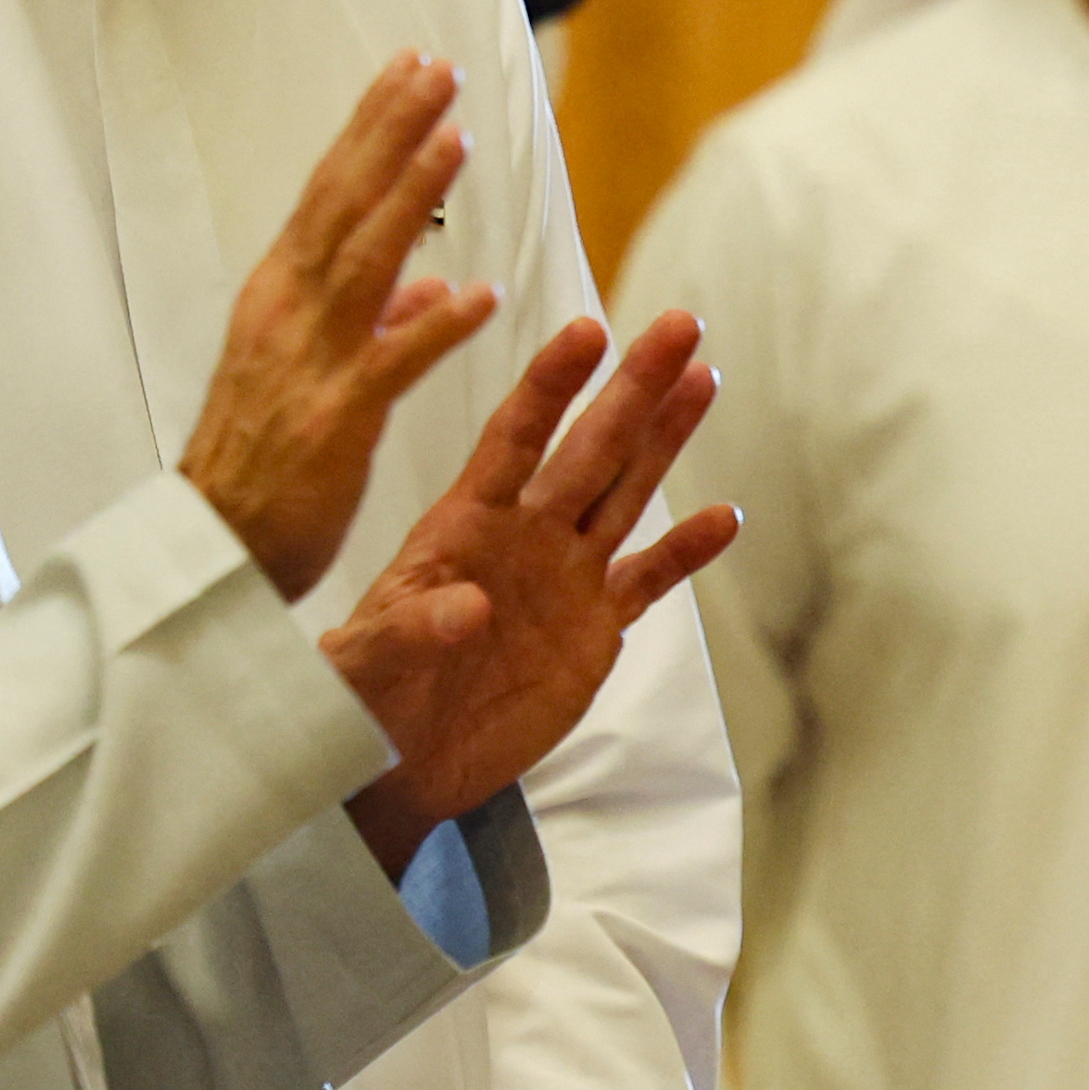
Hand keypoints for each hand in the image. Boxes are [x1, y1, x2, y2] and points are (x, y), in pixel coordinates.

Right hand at [180, 53, 496, 598]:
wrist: (212, 551)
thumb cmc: (261, 465)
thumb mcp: (310, 373)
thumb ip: (372, 322)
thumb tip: (427, 283)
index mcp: (278, 297)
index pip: (331, 192)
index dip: (372, 128)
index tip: (410, 69)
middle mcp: (286, 314)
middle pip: (342, 204)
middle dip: (390, 132)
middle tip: (435, 68)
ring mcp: (307, 363)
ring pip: (364, 264)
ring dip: (411, 198)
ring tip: (456, 138)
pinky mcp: (334, 422)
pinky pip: (392, 364)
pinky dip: (435, 328)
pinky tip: (481, 296)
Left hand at [318, 307, 739, 868]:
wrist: (394, 763)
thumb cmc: (362, 697)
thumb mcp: (364, 662)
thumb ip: (411, 626)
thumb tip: (468, 605)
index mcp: (464, 524)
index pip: (515, 438)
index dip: (550, 386)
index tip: (588, 332)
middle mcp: (524, 535)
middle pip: (590, 448)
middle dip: (634, 386)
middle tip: (680, 326)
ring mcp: (565, 578)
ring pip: (626, 493)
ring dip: (666, 439)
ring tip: (703, 380)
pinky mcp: (595, 630)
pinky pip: (648, 580)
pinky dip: (685, 552)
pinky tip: (726, 518)